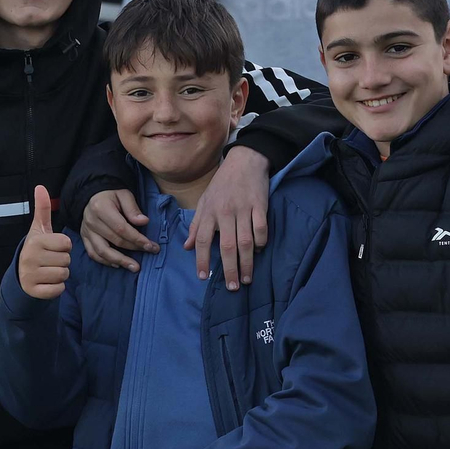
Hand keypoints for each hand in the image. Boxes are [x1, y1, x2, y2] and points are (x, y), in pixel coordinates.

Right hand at [17, 186, 71, 298]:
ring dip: (60, 274)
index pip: (66, 244)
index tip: (52, 248)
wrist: (21, 274)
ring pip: (64, 275)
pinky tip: (47, 282)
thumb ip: (43, 209)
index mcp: (35, 241)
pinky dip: (56, 288)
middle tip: (50, 260)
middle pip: (66, 260)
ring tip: (49, 270)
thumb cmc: (37, 248)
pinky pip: (58, 289)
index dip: (63, 247)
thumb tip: (40, 186)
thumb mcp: (39, 229)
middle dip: (62, 261)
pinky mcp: (34, 290)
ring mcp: (31, 275)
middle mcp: (31, 257)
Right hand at [80, 189, 156, 271]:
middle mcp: (91, 221)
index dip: (137, 239)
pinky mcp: (84, 238)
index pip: (121, 228)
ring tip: (134, 267)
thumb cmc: (111, 196)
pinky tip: (118, 265)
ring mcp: (86, 231)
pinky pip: (93, 254)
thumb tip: (144, 222)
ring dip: (120, 261)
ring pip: (102, 251)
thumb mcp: (124, 195)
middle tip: (150, 252)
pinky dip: (105, 262)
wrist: (93, 196)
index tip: (151, 245)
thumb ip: (133, 208)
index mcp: (101, 208)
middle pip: (114, 240)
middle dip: (134, 249)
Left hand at [186, 147, 270, 290]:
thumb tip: (187, 247)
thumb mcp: (204, 201)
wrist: (244, 160)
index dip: (202, 260)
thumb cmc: (222, 184)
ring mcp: (244, 209)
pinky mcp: (260, 206)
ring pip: (246, 241)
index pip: (204, 240)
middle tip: (232, 288)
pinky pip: (261, 228)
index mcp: (210, 212)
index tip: (203, 277)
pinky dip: (261, 242)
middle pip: (228, 246)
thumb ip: (196, 225)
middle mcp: (225, 212)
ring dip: (247, 262)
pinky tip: (260, 251)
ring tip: (246, 279)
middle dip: (229, 269)